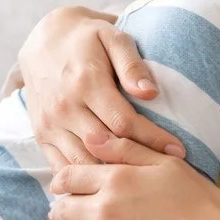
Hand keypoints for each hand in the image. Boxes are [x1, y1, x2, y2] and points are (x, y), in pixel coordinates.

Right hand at [17, 5, 182, 167]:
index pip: (123, 122)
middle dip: (136, 162)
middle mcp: (64, 107)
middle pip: (103, 147)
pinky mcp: (41, 135)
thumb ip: (132, 64)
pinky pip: (60, 166)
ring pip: (81, 162)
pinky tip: (107, 182)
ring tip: (140, 181)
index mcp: (85, 83)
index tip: (178, 150)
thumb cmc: (87, 38)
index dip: (152, 139)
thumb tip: (151, 93)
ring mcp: (49, 124)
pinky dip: (83, 178)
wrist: (43, 41)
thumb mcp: (112, 37)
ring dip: (109, 175)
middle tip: (165, 170)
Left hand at [48, 137, 219, 219]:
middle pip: (62, 207)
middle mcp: (104, 207)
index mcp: (117, 178)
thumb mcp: (169, 166)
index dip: (62, 182)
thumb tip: (93, 137)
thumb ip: (129, 149)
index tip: (63, 188)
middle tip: (67, 213)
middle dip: (62, 209)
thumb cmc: (201, 205)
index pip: (69, 176)